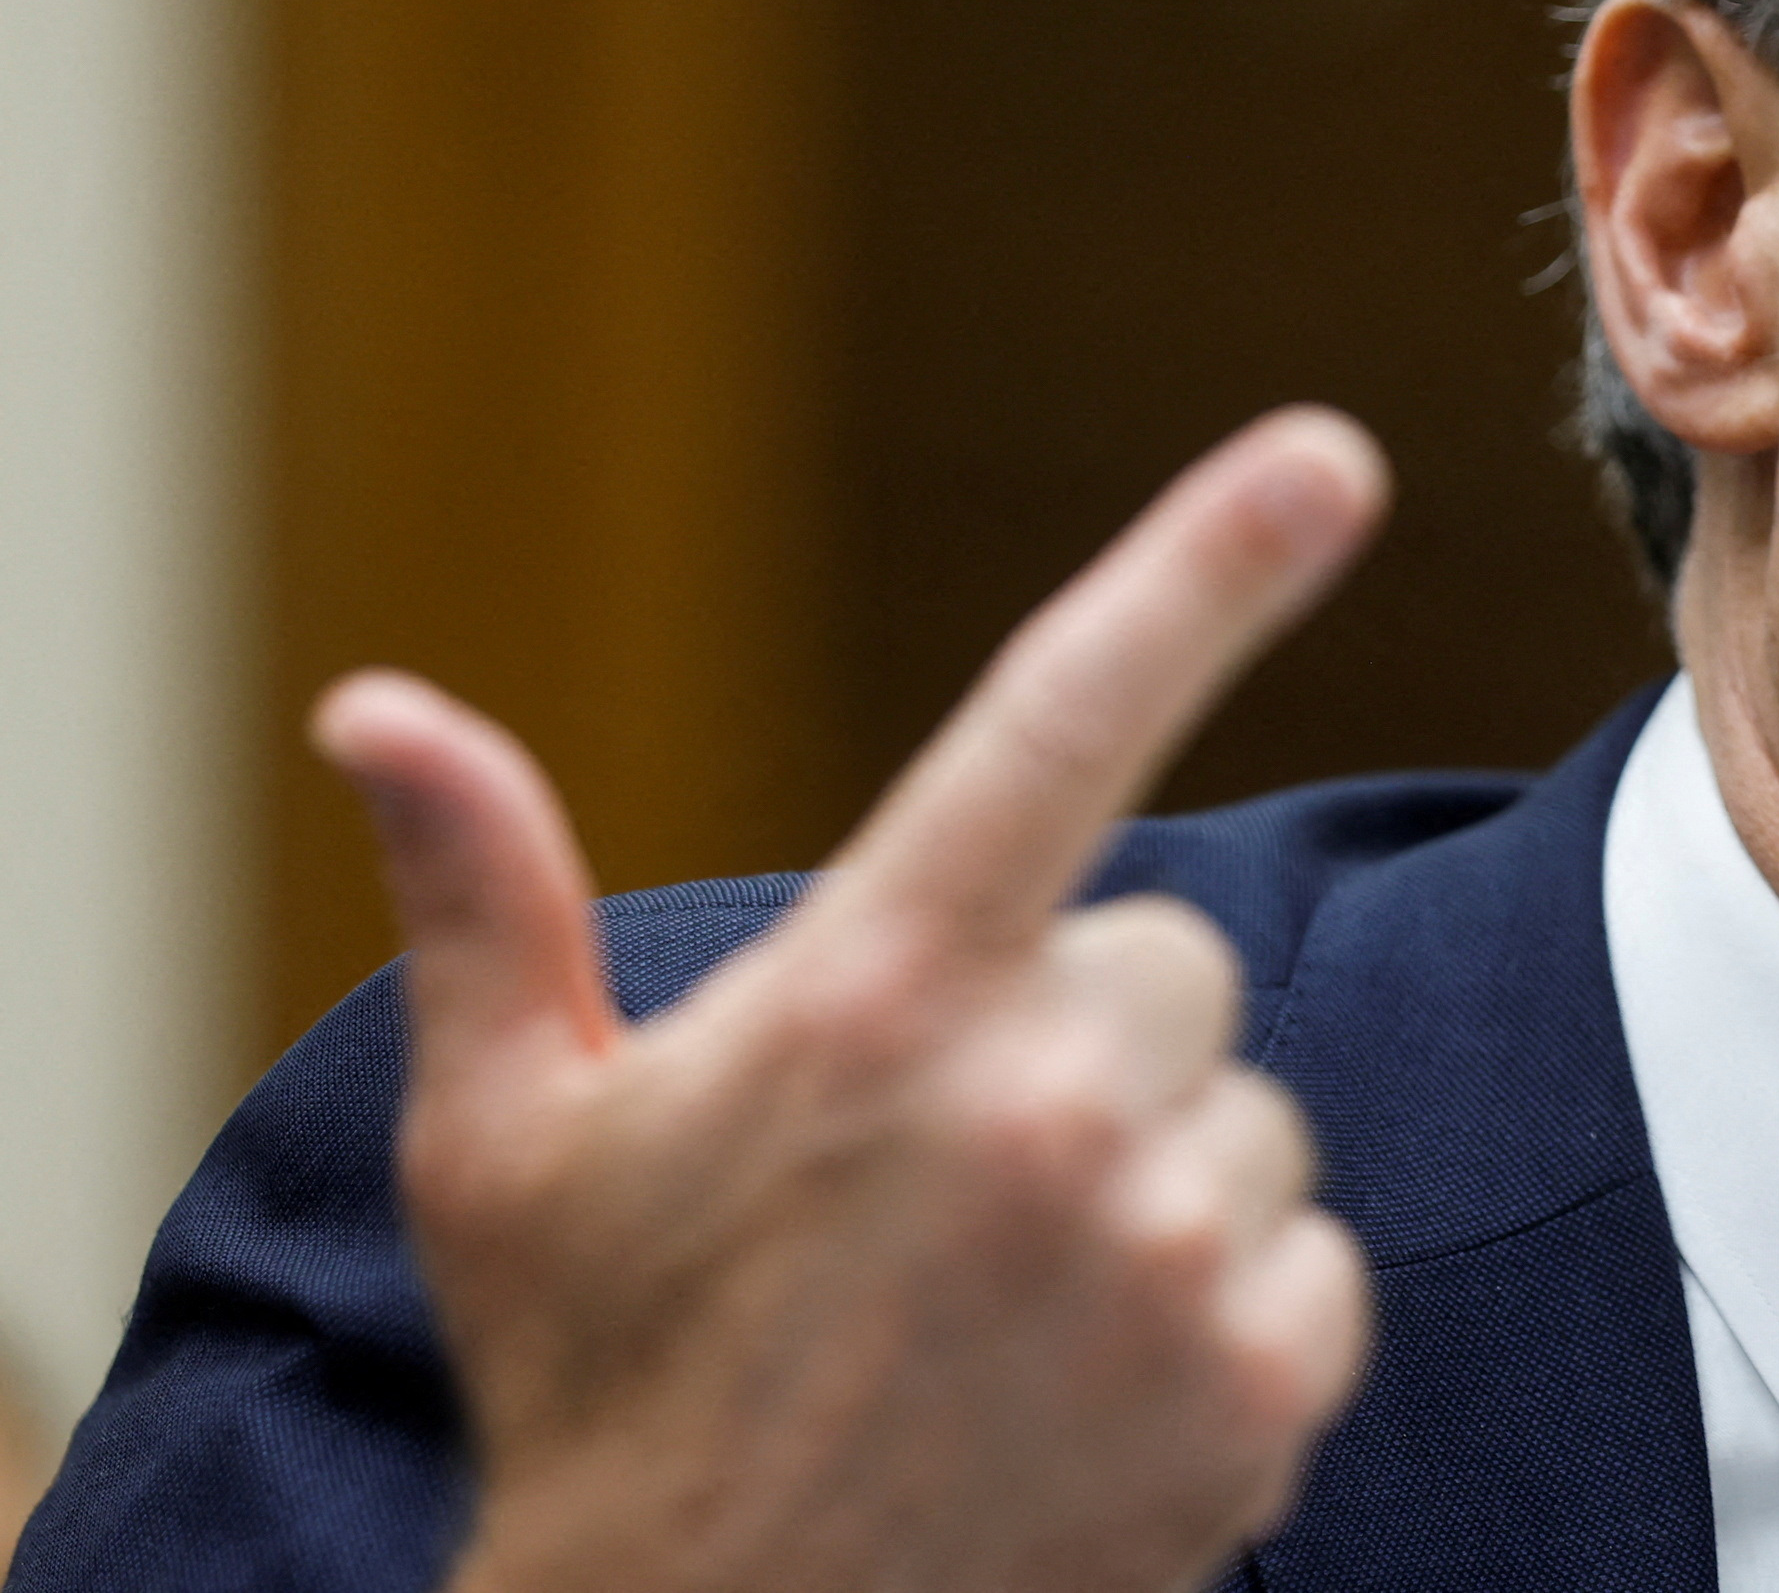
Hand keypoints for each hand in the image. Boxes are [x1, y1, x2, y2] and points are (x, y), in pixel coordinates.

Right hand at [317, 408, 1389, 1592]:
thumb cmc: (604, 1391)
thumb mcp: (511, 1143)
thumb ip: (486, 903)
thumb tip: (382, 711)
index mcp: (876, 999)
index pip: (1059, 722)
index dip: (1204, 566)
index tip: (1325, 458)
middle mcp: (1041, 1104)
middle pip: (1165, 960)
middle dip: (1076, 1034)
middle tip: (937, 1178)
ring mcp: (1162, 1250)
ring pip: (1240, 1110)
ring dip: (1150, 1176)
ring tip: (996, 1302)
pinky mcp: (1264, 1382)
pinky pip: (1309, 1252)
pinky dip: (1228, 1307)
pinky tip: (1086, 1387)